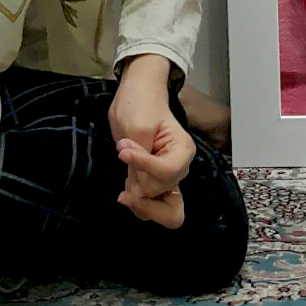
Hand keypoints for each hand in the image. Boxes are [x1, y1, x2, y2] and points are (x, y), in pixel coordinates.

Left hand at [108, 55, 194, 228]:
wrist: (135, 99)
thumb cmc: (139, 104)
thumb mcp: (138, 127)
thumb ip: (140, 159)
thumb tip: (136, 187)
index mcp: (183, 150)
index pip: (166, 172)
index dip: (142, 166)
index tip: (122, 151)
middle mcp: (180, 168)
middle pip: (160, 193)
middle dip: (139, 184)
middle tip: (125, 166)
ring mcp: (168, 178)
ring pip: (156, 206)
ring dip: (136, 195)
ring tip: (126, 175)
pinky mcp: (155, 183)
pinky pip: (150, 206)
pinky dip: (137, 202)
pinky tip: (128, 183)